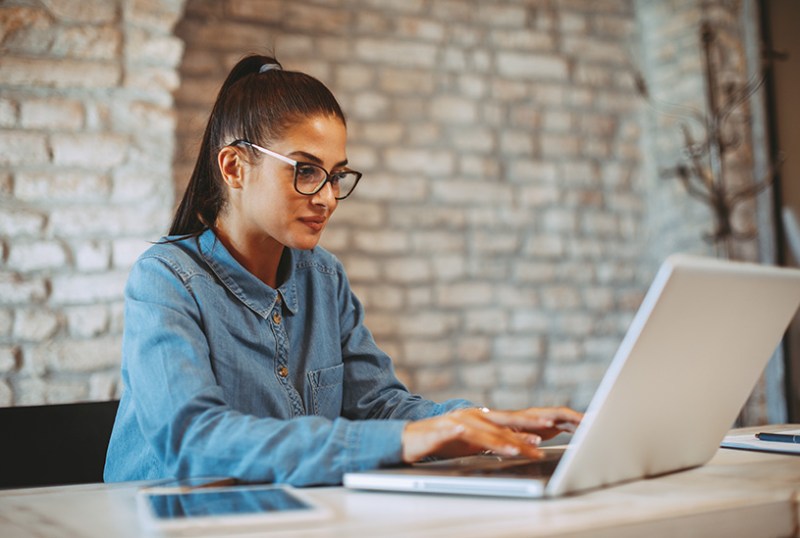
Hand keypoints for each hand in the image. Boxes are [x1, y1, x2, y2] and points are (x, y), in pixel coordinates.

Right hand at [401, 406, 581, 463]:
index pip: (519, 419)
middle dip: (540, 424)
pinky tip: (509, 452)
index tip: (567, 425)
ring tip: (538, 449)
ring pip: (498, 431)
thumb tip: (521, 447)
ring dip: (519, 441)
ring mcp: (464, 419)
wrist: (405, 439)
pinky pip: (478, 438)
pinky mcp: (451, 428)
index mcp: (485, 417)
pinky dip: (496, 445)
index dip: (542, 421)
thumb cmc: (439, 442)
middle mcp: (478, 414)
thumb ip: (495, 442)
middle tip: (563, 427)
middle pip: (515, 419)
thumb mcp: (472, 443)